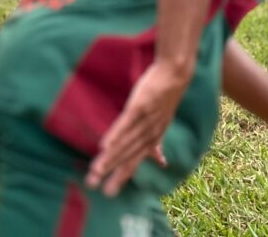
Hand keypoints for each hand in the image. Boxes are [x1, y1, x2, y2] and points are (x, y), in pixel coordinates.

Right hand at [85, 61, 187, 195]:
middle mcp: (149, 133)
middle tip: (93, 185)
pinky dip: (115, 135)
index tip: (108, 191)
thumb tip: (161, 162)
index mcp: (153, 139)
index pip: (134, 161)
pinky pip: (125, 123)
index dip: (121, 176)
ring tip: (94, 170)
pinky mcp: (139, 106)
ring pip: (123, 143)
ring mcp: (144, 120)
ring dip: (109, 158)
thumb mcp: (162, 124)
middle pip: (126, 156)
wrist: (174, 75)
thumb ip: (157, 144)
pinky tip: (103, 146)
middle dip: (109, 172)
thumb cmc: (164, 98)